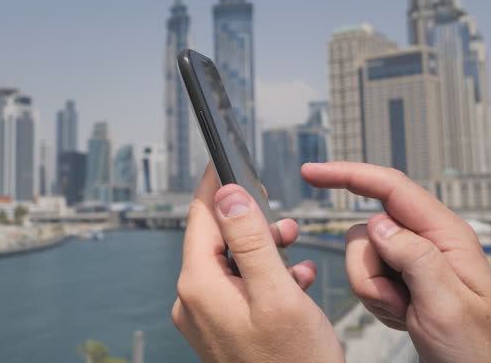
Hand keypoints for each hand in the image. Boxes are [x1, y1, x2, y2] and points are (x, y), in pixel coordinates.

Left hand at [172, 164, 343, 362]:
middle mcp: (194, 300)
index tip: (225, 158)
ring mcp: (206, 319)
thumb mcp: (277, 294)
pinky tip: (296, 279)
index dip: (217, 185)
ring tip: (293, 244)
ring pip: (231, 264)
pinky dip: (265, 277)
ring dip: (262, 249)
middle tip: (278, 210)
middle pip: (215, 239)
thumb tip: (228, 194)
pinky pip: (239, 290)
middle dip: (249, 220)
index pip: (201, 217)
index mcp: (200, 286)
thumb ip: (251, 240)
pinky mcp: (222, 331)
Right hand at [302, 162, 490, 362]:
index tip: (311, 173)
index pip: (390, 188)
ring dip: (371, 288)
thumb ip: (416, 258)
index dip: (347, 175)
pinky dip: (375, 301)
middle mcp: (429, 241)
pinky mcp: (402, 279)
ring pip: (361, 255)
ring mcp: (414, 261)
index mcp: (446, 235)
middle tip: (397, 299)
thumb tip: (378, 222)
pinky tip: (402, 316)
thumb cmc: (479, 349)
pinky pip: (364, 278)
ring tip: (403, 311)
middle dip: (367, 267)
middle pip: (367, 230)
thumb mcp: (448, 306)